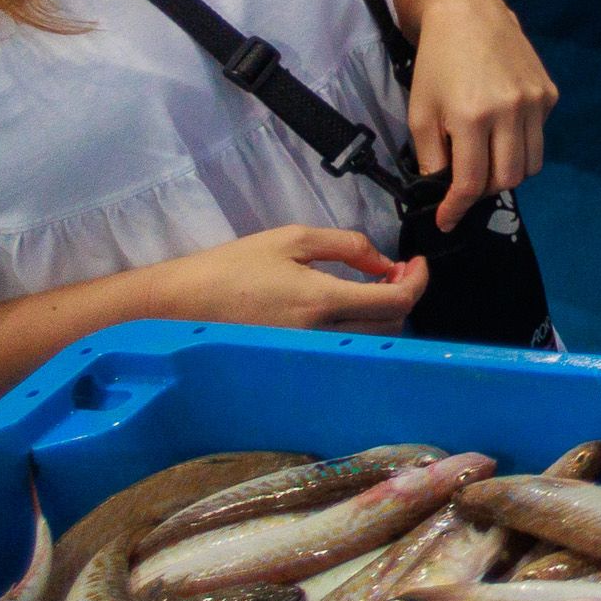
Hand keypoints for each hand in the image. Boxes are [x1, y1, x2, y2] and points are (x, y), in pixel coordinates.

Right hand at [144, 224, 426, 330]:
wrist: (182, 303)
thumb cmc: (234, 265)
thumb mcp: (292, 239)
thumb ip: (347, 246)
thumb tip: (385, 262)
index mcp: (321, 301)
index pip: (395, 301)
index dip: (418, 281)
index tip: (417, 263)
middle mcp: (320, 335)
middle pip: (390, 325)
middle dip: (404, 294)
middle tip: (397, 269)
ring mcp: (308, 354)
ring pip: (371, 342)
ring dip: (385, 313)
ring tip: (374, 284)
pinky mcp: (297, 361)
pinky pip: (346, 350)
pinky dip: (361, 329)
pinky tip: (349, 306)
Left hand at [403, 0, 556, 228]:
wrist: (468, 14)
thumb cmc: (436, 63)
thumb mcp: (421, 111)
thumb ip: (431, 157)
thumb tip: (442, 191)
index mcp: (472, 118)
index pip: (472, 183)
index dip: (457, 209)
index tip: (446, 221)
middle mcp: (511, 112)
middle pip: (507, 179)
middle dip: (484, 192)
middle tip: (466, 185)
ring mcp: (535, 102)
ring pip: (531, 164)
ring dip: (508, 173)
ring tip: (487, 161)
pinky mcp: (549, 93)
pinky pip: (539, 136)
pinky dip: (521, 144)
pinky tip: (503, 127)